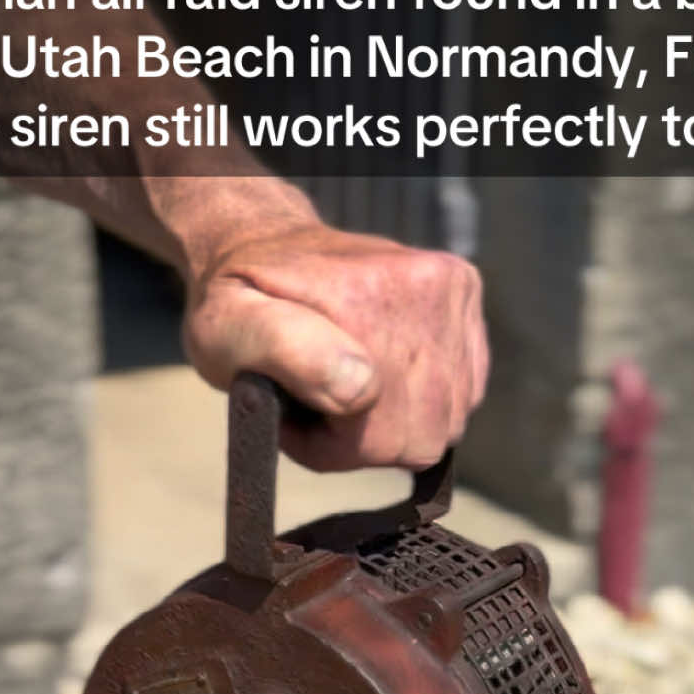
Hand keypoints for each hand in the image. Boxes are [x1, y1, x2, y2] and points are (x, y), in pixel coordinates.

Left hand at [181, 212, 488, 471]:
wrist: (270, 248)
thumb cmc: (240, 303)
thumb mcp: (228, 328)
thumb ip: (286, 352)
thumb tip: (362, 387)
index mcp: (365, 299)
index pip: (381, 436)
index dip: (331, 445)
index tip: (296, 413)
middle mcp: (422, 287)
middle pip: (420, 437)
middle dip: (365, 438)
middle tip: (319, 405)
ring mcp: (451, 290)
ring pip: (445, 423)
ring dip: (393, 423)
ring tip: (344, 387)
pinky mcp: (465, 294)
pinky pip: (463, 394)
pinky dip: (422, 400)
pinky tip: (381, 373)